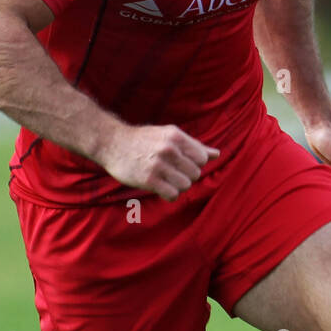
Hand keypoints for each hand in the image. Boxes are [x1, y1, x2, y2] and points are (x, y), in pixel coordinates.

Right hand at [95, 124, 219, 200]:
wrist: (112, 143)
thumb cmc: (145, 140)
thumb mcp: (170, 135)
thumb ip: (194, 145)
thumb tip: (218, 154)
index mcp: (176, 136)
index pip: (202, 158)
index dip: (195, 164)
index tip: (183, 164)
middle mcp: (169, 149)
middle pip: (196, 173)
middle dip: (187, 176)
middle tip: (173, 174)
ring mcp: (159, 164)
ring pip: (186, 185)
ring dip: (179, 187)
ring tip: (167, 181)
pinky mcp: (149, 179)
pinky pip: (173, 195)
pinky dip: (170, 195)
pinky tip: (162, 189)